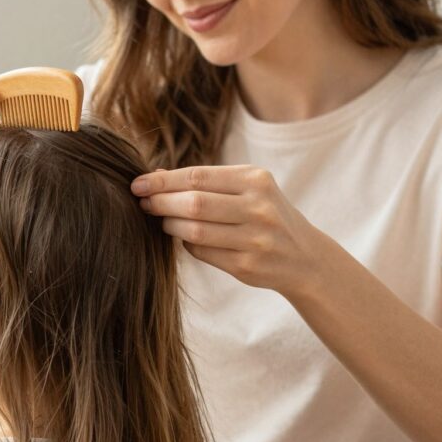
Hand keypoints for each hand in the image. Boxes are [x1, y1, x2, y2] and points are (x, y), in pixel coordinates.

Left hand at [132, 165, 322, 293]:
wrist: (304, 257)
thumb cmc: (265, 215)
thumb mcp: (248, 189)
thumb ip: (206, 182)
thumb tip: (155, 176)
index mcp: (256, 180)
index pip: (198, 177)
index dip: (163, 181)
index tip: (138, 183)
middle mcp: (258, 208)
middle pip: (193, 204)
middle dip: (161, 202)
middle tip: (143, 203)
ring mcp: (254, 239)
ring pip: (194, 231)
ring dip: (170, 225)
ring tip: (162, 221)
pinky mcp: (247, 266)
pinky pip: (202, 252)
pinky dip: (187, 244)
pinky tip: (185, 238)